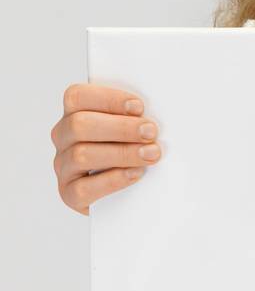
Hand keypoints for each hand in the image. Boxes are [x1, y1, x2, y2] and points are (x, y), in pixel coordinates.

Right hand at [51, 84, 160, 214]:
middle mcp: (63, 138)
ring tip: (150, 154)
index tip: (139, 107)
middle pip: (79, 125)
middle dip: (120, 127)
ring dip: (122, 153)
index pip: (77, 97)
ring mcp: (64, 166)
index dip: (108, 99)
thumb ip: (134, 117)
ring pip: (81, 155)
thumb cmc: (130, 151)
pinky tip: (135, 174)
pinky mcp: (69, 194)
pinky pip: (84, 188)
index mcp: (73, 114)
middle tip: (151, 132)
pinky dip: (113, 180)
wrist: (125, 194)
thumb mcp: (130, 129)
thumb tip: (154, 115)